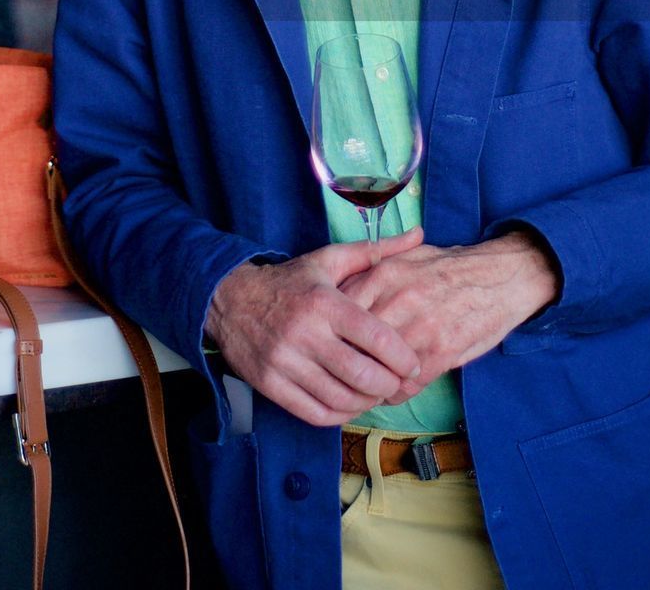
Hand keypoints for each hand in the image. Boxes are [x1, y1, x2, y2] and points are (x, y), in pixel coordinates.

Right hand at [205, 227, 423, 426]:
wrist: (230, 300)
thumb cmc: (291, 281)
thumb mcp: (329, 259)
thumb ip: (375, 251)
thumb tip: (418, 234)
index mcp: (325, 303)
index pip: (375, 337)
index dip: (402, 358)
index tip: (414, 364)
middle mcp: (305, 334)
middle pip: (361, 375)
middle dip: (388, 385)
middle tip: (398, 383)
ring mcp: (285, 362)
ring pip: (339, 399)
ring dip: (366, 402)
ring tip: (376, 393)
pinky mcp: (270, 384)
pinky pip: (314, 413)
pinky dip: (339, 415)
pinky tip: (349, 404)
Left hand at [341, 231, 559, 401]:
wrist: (501, 277)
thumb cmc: (450, 267)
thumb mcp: (408, 256)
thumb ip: (371, 270)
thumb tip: (338, 292)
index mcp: (385, 273)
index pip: (339, 310)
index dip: (332, 333)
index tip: (332, 345)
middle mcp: (398, 299)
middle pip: (353, 343)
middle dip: (346, 363)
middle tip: (344, 373)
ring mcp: (420, 327)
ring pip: (376, 369)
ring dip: (370, 384)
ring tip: (368, 386)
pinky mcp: (442, 352)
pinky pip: (405, 385)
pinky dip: (396, 393)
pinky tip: (397, 388)